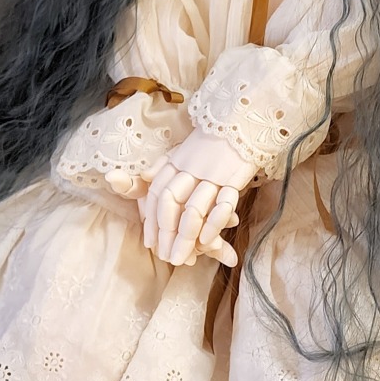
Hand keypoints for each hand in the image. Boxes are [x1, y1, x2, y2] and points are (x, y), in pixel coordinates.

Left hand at [141, 128, 257, 267]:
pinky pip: (222, 203)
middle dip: (167, 234)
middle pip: (172, 203)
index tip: (150, 243)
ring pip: (194, 208)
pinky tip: (206, 240)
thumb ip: (161, 166)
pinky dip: (213, 223)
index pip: (157, 193)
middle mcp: (190, 168)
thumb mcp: (182, 151)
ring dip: (186, 236)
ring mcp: (213, 174)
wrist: (242, 122)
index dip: (151, 220)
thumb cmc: (211, 143)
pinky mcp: (234, 179)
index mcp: (175, 161)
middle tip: (166, 257)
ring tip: (183, 258)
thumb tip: (137, 177)